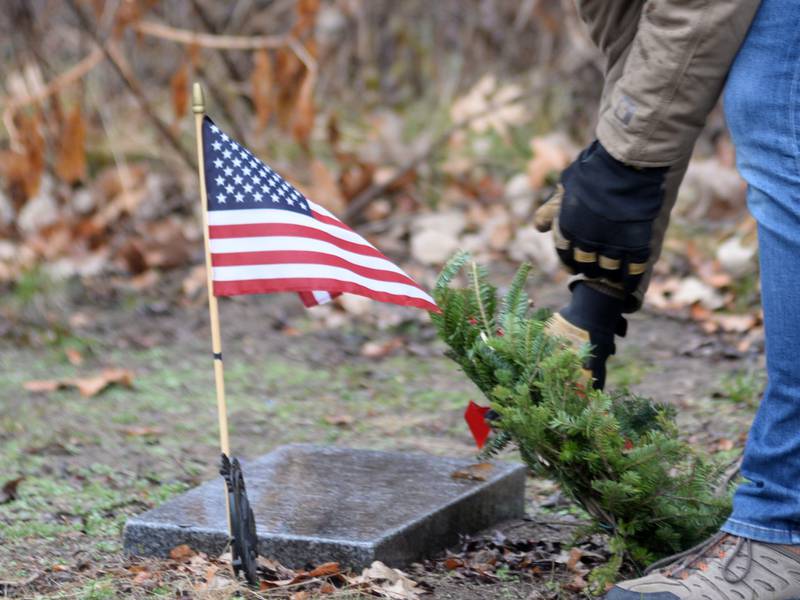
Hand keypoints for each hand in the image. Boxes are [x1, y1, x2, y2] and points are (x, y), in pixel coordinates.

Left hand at [534, 141, 666, 290]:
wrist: (625, 163)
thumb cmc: (593, 170)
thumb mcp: (564, 187)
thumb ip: (552, 210)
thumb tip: (539, 228)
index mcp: (567, 229)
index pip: (565, 256)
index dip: (569, 262)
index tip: (573, 267)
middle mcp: (586, 242)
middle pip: (587, 266)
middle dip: (590, 269)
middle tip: (595, 270)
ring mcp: (612, 244)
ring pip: (609, 270)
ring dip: (610, 274)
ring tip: (613, 276)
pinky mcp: (635, 244)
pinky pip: (633, 269)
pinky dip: (632, 276)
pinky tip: (632, 278)